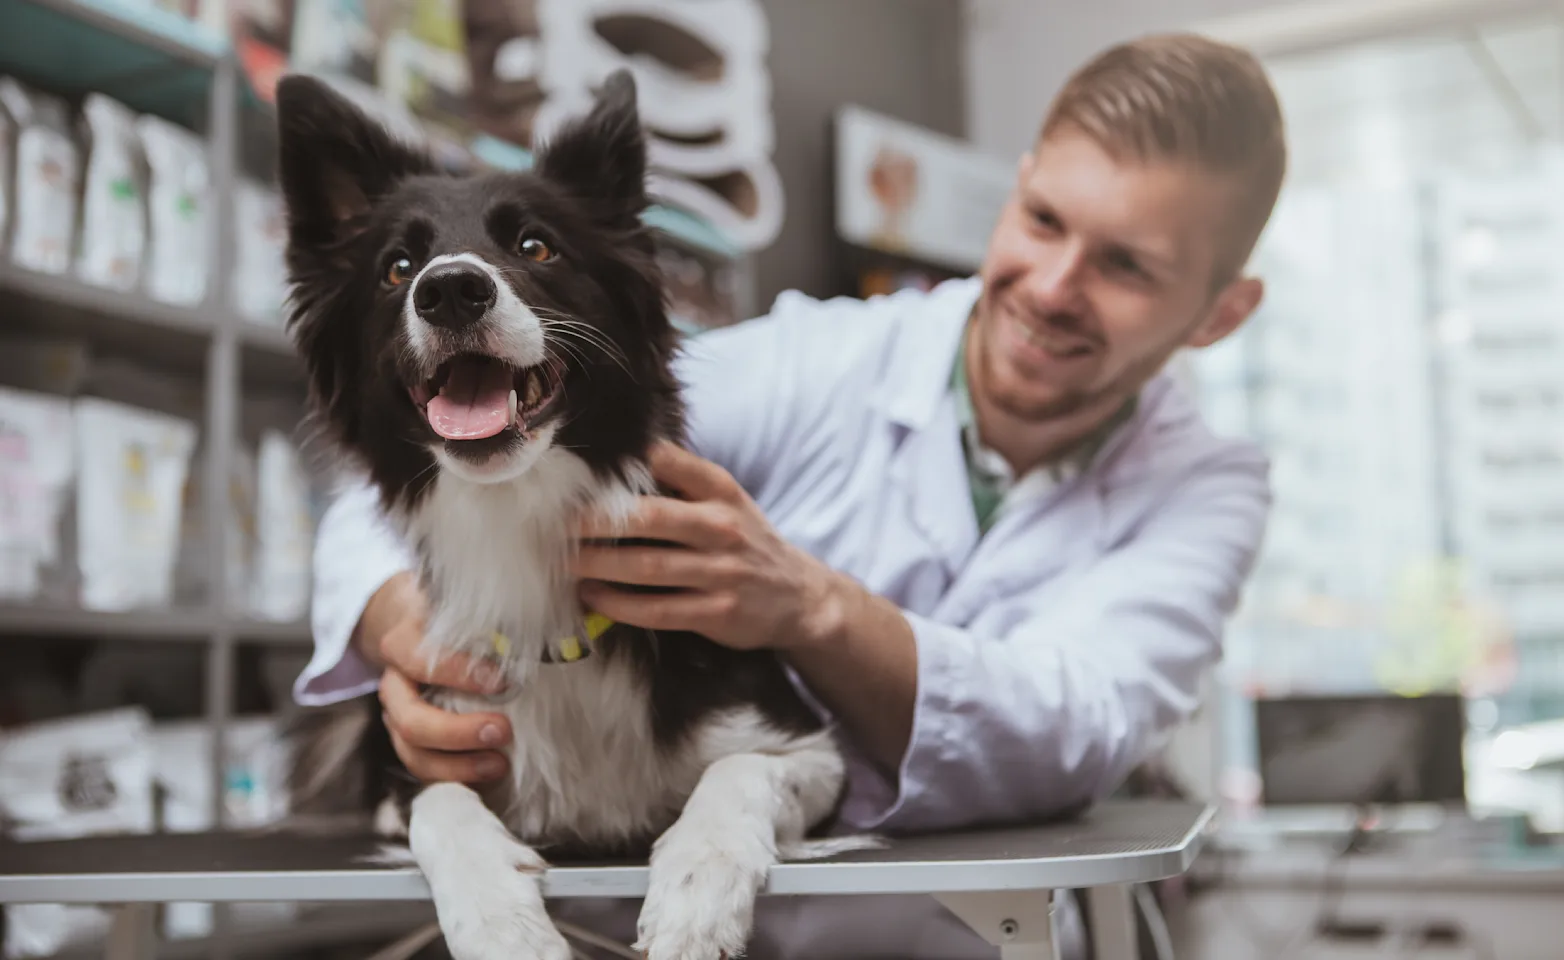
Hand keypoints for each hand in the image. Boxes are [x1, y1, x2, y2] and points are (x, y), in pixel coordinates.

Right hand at [354, 572, 513, 783]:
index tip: (502, 680)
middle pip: (410, 720)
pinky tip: (489, 776)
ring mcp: (398, 717)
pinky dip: (456, 778)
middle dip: (457, 732)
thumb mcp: (465, 602)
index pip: (417, 659)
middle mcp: (394, 685)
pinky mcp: (411, 742)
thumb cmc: (453, 616)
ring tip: (500, 765)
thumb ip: (496, 606)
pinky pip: (425, 770)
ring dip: (457, 766)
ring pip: (413, 753)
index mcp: (403, 644)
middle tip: (504, 730)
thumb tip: (559, 596)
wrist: (416, 626)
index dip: (455, 672)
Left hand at [573, 441, 844, 652]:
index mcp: (719, 489)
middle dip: (594, 521)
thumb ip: (679, 478)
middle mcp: (722, 527)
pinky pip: (657, 609)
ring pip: (647, 567)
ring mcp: (722, 572)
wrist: (800, 596)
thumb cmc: (745, 541)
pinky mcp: (717, 612)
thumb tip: (615, 458)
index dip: (620, 463)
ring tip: (563, 562)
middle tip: (553, 524)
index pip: (666, 462)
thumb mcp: (725, 499)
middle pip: (648, 518)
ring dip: (597, 565)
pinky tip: (591, 596)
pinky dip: (618, 604)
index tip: (575, 471)